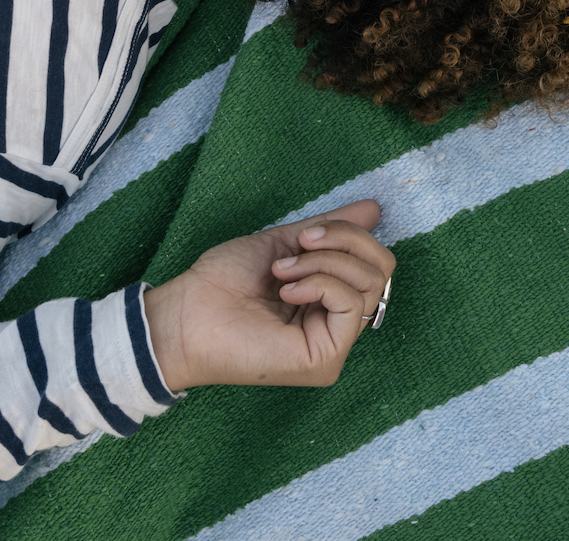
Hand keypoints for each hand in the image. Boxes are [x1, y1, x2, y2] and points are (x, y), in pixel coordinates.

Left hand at [141, 199, 395, 390]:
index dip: (350, 235)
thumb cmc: (224, 281)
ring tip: (283, 271)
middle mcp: (337, 324)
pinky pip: (351, 306)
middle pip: (381, 271)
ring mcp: (334, 344)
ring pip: (370, 284)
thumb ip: (329, 229)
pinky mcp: (325, 360)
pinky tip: (287, 290)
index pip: (374, 263)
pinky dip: (322, 283)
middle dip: (344, 242)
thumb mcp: (285, 243)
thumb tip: (373, 208)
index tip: (307, 233)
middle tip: (302, 244)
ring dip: (325, 262)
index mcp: (329, 299)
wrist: (187, 313)